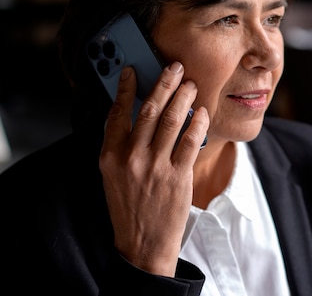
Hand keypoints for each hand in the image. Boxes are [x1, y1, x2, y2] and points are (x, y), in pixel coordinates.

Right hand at [99, 61, 208, 275]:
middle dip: (164, 84)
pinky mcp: (178, 176)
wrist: (142, 244)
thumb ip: (121, 145)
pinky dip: (197, 122)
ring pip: (171, 120)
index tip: (133, 70)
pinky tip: (201, 111)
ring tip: (191, 85)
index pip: (117, 113)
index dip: (126, 88)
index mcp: (110, 156)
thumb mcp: (113, 175)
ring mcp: (155, 167)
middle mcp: (131, 158)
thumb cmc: (129, 206)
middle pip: (149, 111)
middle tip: (175, 67)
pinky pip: (190, 141)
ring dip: (183, 98)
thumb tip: (136, 112)